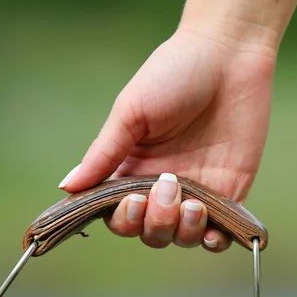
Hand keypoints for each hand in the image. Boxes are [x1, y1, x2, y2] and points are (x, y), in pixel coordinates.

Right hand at [59, 27, 275, 251]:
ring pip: (181, 237)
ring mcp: (197, 190)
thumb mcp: (131, 112)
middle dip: (154, 221)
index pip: (118, 213)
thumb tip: (67, 187)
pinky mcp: (229, 191)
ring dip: (182, 230)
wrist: (229, 54)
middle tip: (167, 185)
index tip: (132, 200)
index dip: (122, 218)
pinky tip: (212, 231)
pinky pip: (219, 234)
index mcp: (133, 168)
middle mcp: (162, 185)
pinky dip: (213, 242)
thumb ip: (103, 154)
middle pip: (148, 232)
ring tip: (192, 202)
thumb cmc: (174, 73)